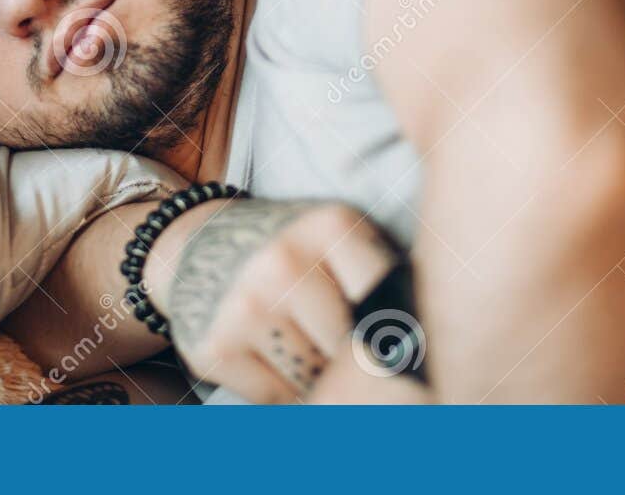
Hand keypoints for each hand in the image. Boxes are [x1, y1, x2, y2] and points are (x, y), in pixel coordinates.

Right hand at [143, 198, 398, 402]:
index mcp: (330, 227)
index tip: (396, 343)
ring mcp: (246, 306)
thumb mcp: (339, 237)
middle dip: (356, 359)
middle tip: (348, 349)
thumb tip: (425, 355)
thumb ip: (384, 278)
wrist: (198, 242)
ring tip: (307, 346)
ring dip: (319, 378)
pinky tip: (272, 356)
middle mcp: (285, 262)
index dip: (397, 332)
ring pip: (315, 379)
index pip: (392, 302)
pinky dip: (282, 391)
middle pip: (354, 348)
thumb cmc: (291, 248)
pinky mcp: (216, 348)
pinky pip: (276, 398)